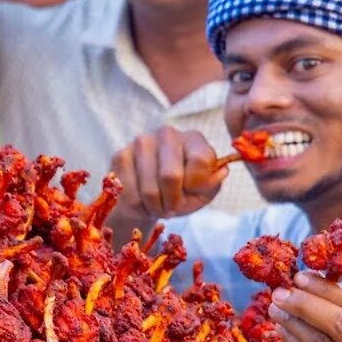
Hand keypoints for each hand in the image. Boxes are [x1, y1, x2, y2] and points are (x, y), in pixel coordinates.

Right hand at [109, 126, 226, 230]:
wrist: (148, 199)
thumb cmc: (181, 193)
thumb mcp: (203, 192)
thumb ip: (211, 184)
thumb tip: (220, 172)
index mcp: (193, 139)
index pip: (200, 161)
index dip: (197, 185)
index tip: (192, 191)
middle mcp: (167, 134)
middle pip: (170, 176)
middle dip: (172, 201)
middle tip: (172, 207)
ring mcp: (141, 141)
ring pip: (149, 188)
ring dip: (155, 206)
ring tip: (158, 206)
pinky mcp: (120, 154)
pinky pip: (130, 193)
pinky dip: (138, 205)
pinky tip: (141, 200)